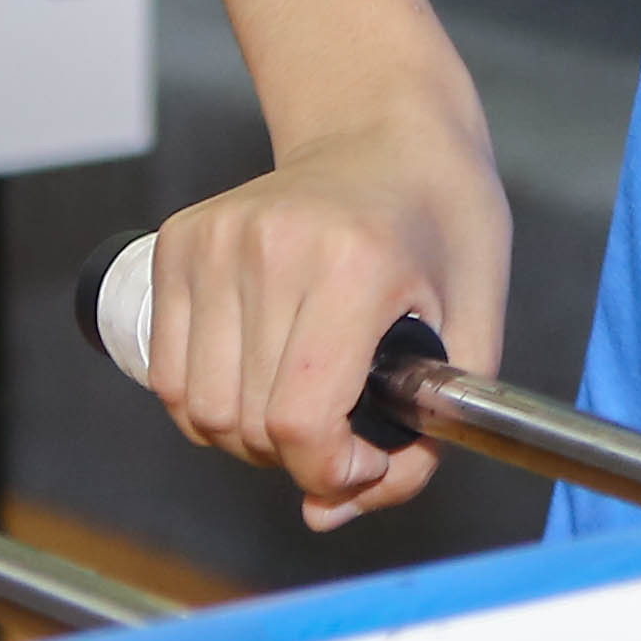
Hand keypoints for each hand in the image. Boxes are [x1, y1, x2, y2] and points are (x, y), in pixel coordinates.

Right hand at [142, 101, 512, 530]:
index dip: (331, 469)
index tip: (366, 458)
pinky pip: (168, 374)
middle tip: (346, 424)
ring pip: (197, 410)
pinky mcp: (176, 242)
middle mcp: (272, 247)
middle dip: (298, 456)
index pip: (302, 418)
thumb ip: (423, 437)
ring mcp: (214, 240)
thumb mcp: (472, 328)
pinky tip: (259, 371)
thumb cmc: (441, 224)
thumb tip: (329, 513)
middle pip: (246, 425)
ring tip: (304, 396)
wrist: (384, 127)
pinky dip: (210, 399)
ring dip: (249, 434)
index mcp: (354, 264)